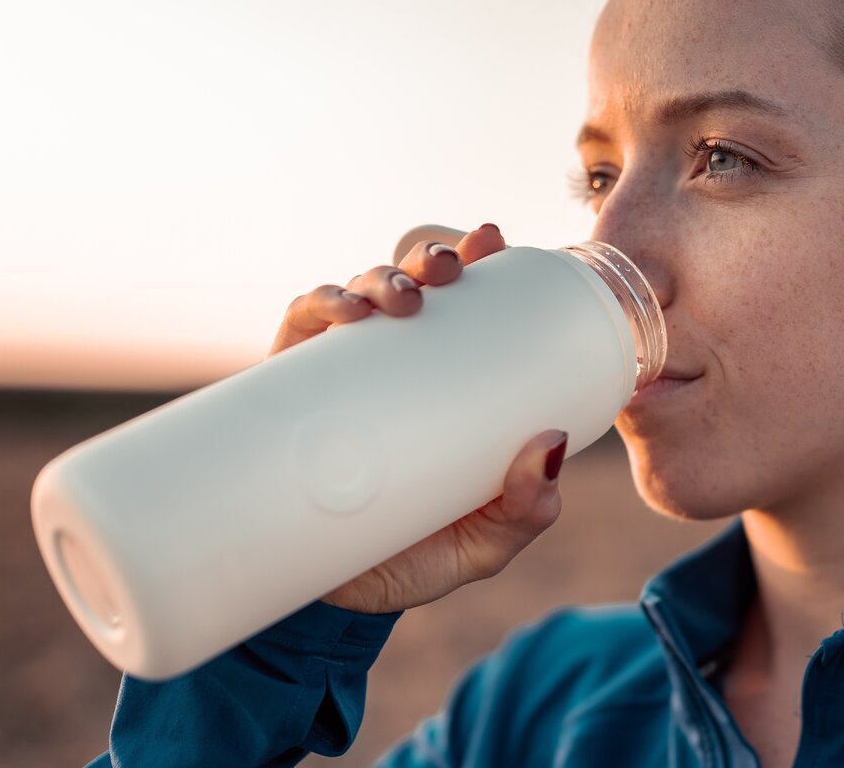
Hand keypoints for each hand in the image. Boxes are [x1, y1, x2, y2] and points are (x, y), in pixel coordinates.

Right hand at [268, 224, 567, 613]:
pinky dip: (319, 305)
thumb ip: (526, 509)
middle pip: (410, 288)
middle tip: (449, 269)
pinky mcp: (289, 390)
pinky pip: (300, 329)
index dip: (475, 262)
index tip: (492, 239)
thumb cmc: (415, 559)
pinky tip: (341, 312)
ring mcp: (340, 376)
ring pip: (357, 296)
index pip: (462, 308)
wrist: (330, 604)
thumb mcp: (484, 542)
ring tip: (403, 297)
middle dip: (430, 260)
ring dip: (379, 277)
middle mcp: (392, 369)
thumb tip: (554, 444)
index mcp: (442, 386)